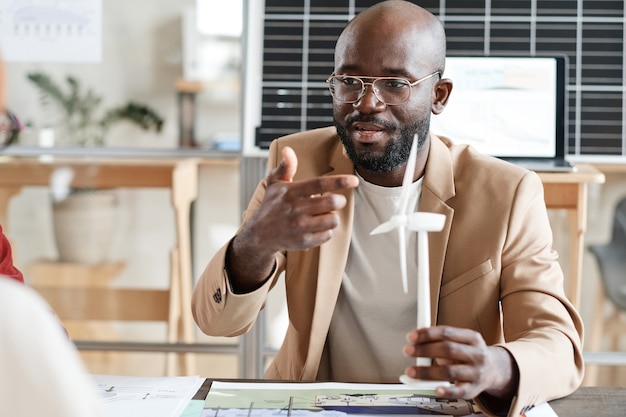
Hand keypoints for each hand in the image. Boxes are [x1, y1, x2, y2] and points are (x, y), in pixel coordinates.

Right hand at [248, 146, 358, 253]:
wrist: (260, 234)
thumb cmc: (271, 206)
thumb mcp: (274, 184)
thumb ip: (285, 167)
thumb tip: (288, 150)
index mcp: (291, 192)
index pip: (319, 184)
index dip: (339, 181)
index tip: (354, 180)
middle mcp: (296, 210)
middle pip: (331, 203)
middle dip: (340, 201)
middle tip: (336, 201)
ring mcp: (300, 227)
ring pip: (332, 220)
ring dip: (333, 216)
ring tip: (325, 214)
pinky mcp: (304, 241)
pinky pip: (327, 235)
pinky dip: (327, 230)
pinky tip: (318, 227)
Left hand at [403, 326, 518, 400]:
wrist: (495, 370)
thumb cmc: (470, 353)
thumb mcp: (461, 341)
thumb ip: (441, 341)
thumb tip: (416, 342)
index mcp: (472, 338)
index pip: (447, 333)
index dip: (427, 334)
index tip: (411, 336)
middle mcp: (476, 354)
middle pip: (448, 350)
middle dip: (425, 350)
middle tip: (408, 351)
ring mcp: (476, 372)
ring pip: (450, 371)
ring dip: (427, 371)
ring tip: (411, 371)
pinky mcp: (474, 389)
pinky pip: (459, 391)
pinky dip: (447, 390)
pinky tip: (435, 389)